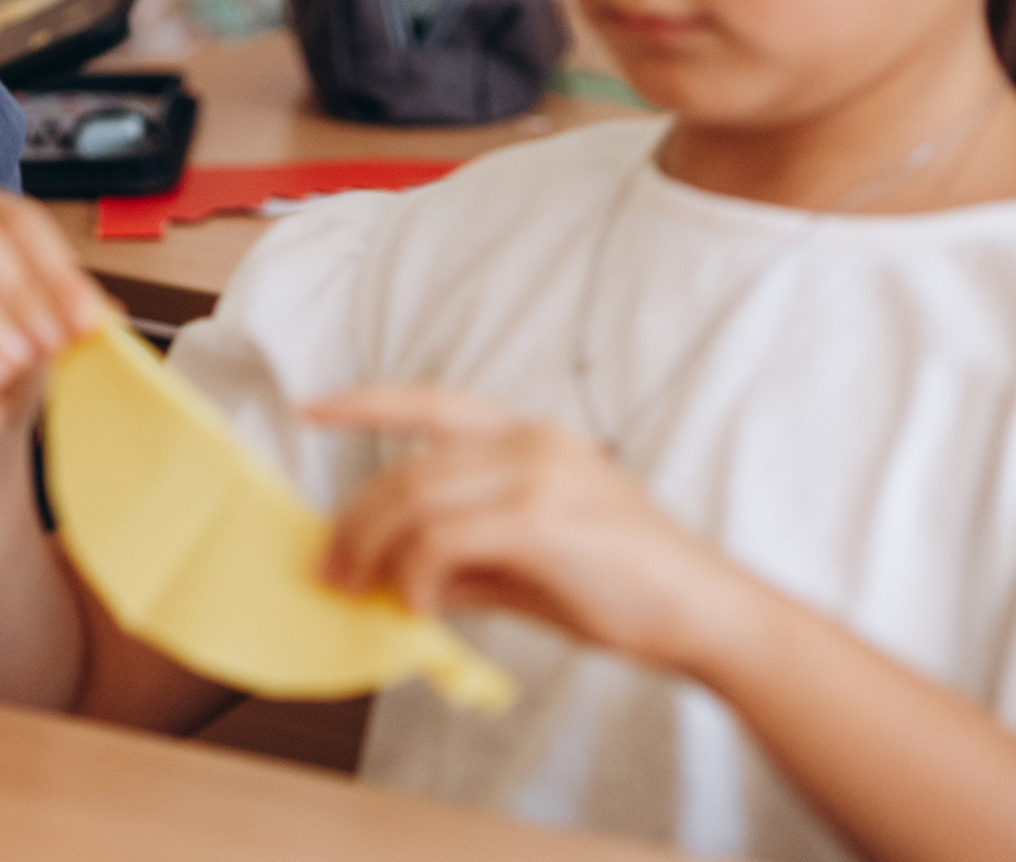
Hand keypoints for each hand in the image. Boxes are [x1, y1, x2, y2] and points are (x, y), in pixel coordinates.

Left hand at [309, 384, 739, 671]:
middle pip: (407, 468)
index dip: (366, 402)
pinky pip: (440, 542)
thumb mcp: (532, 565)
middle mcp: (529, 442)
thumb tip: (395, 579)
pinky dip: (414, 578)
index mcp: (531, 438)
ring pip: (413, 499)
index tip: (313, 407)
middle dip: (354, 520)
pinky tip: (418, 608)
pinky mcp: (538, 519)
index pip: (431, 402)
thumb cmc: (626, 590)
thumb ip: (466, 561)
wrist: (702, 612)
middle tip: (328, 568)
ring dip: (371, 551)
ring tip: (360, 592)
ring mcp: (535, 474)